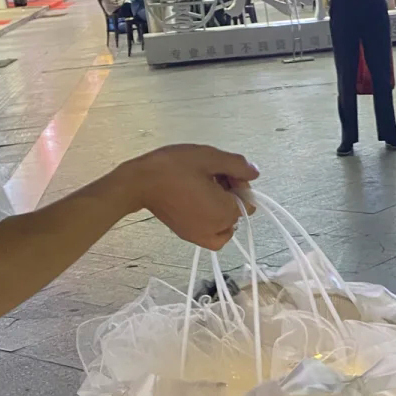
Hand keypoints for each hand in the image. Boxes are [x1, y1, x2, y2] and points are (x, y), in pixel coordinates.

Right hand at [127, 144, 258, 250]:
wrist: (139, 183)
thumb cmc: (173, 167)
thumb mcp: (209, 158)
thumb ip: (237, 165)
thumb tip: (255, 172)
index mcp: (225, 213)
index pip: (249, 201)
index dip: (240, 183)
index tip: (222, 170)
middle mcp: (216, 230)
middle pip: (237, 212)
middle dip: (230, 193)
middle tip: (209, 175)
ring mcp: (201, 237)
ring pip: (225, 224)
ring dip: (221, 207)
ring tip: (203, 188)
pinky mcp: (188, 236)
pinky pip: (211, 233)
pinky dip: (211, 220)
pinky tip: (196, 201)